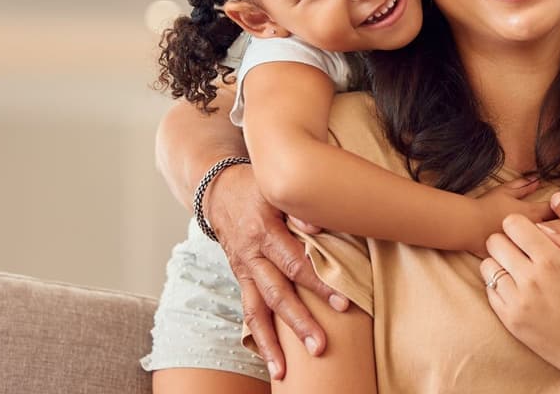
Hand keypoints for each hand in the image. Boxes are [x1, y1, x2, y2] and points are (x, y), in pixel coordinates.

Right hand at [205, 164, 350, 379]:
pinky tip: (271, 358)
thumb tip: (320, 228)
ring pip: (256, 311)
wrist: (217, 191)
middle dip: (299, 323)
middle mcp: (252, 257)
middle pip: (277, 294)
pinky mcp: (241, 279)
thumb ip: (298, 209)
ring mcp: (244, 271)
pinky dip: (259, 335)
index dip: (318, 284)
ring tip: (283, 371)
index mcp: (264, 232)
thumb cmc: (256, 187)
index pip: (295, 262)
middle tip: (320, 346)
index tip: (342, 303)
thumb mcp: (274, 188)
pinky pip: (249, 310)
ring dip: (271, 343)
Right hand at [468, 177, 550, 256]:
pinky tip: (541, 256)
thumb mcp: (505, 191)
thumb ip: (524, 185)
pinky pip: (535, 259)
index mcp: (533, 213)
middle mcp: (534, 231)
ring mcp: (527, 246)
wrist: (467, 227)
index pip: (558, 210)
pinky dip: (541, 257)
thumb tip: (538, 179)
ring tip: (556, 241)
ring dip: (556, 243)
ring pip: (551, 247)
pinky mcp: (519, 258)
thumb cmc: (486, 206)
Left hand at [480, 215, 559, 393]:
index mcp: (553, 262)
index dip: (519, 225)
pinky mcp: (509, 320)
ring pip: (487, 266)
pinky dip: (498, 286)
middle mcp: (530, 279)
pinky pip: (489, 291)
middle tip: (521, 252)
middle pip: (495, 242)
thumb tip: (545, 228)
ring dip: (499, 264)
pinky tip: (517, 291)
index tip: (527, 234)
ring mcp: (516, 301)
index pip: (514, 225)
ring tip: (518, 272)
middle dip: (506, 241)